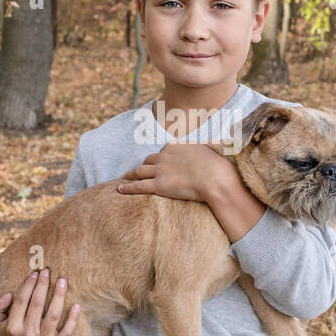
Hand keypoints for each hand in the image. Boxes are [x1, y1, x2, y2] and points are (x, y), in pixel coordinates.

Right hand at [0, 269, 81, 335]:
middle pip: (37, 304)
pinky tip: (76, 305)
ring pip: (53, 315)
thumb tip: (9, 295)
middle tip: (49, 271)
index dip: (29, 285)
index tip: (36, 274)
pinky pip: (66, 332)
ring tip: (63, 281)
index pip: (22, 301)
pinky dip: (73, 319)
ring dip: (59, 296)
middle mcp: (26, 335)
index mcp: (12, 328)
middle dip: (43, 285)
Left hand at [115, 143, 229, 202]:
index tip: (158, 162)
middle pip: (149, 160)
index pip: (163, 150)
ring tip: (124, 177)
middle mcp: (165, 156)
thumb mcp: (207, 150)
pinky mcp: (159, 185)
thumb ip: (198, 150)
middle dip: (144, 165)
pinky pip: (138, 186)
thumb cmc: (216, 167)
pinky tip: (119, 189)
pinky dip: (127, 187)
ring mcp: (160, 170)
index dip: (159, 157)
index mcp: (176, 146)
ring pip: (140, 171)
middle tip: (137, 170)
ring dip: (130, 174)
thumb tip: (201, 152)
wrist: (215, 178)